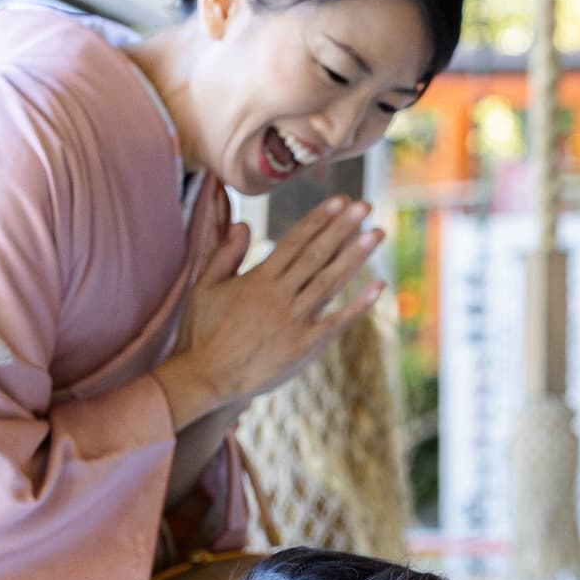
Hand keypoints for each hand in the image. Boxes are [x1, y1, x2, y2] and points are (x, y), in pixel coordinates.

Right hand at [156, 197, 384, 428]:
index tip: (341, 201)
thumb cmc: (201, 333)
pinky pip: (336, 322)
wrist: (205, 378)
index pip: (295, 240)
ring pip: (330, 282)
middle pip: (317, 255)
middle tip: (366, 206)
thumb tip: (244, 224)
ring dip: (356, 256)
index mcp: (258, 279)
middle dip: (343, 228)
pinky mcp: (304, 347)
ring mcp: (294, 321)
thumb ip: (226, 254)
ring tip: (377, 234)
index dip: (320, 219)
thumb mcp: (206, 287)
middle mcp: (280, 295)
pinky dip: (359, 305)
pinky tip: (379, 287)